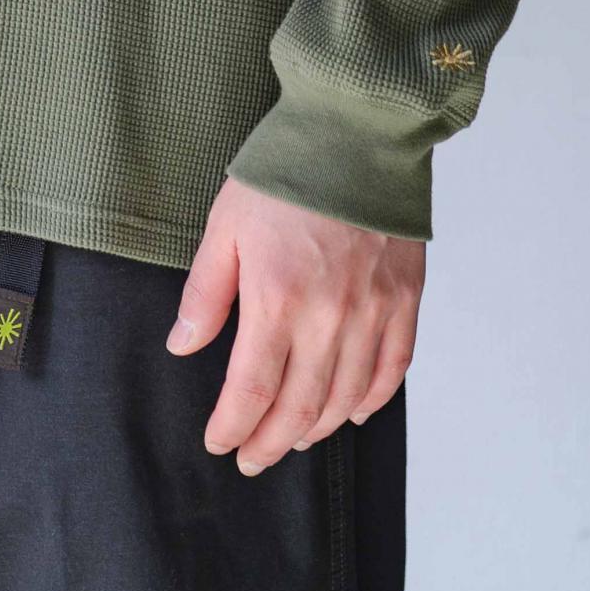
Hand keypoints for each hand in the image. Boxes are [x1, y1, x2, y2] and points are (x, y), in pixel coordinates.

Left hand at [167, 177, 424, 472]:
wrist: (356, 132)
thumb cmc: (286, 173)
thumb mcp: (224, 227)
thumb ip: (205, 293)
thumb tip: (184, 345)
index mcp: (277, 301)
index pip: (251, 392)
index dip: (232, 428)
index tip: (219, 442)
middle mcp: (329, 319)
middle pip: (300, 410)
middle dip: (270, 442)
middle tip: (252, 458)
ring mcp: (373, 312)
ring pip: (346, 399)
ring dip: (317, 429)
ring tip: (293, 437)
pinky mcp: (405, 299)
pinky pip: (393, 368)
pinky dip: (373, 400)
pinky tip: (354, 412)